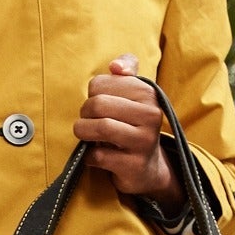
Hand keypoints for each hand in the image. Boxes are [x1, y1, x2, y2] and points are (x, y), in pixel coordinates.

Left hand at [74, 54, 184, 210]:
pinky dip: (89, 156)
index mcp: (148, 93)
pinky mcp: (135, 166)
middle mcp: (151, 115)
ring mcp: (144, 142)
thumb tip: (115, 66)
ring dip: (84, 132)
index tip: (97, 107)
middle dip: (84, 114)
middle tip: (86, 122)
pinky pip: (100, 156)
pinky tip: (93, 156)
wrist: (148, 168)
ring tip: (84, 135)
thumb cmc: (133, 124)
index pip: (100, 84)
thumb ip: (127, 67)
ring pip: (102, 127)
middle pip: (99, 104)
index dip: (91, 95)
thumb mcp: (134, 93)